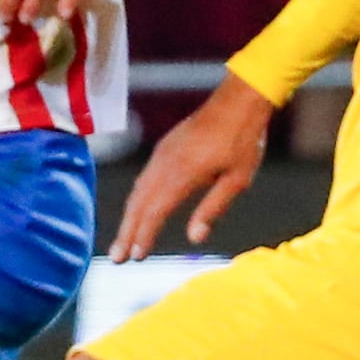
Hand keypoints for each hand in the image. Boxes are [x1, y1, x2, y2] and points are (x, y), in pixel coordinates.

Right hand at [109, 74, 271, 261]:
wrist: (238, 100)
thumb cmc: (244, 140)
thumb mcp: (237, 180)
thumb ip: (212, 208)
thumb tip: (194, 238)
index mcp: (184, 174)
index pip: (155, 211)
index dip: (144, 235)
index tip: (135, 256)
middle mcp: (166, 164)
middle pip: (138, 204)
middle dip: (126, 233)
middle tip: (116, 258)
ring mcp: (163, 154)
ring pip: (137, 191)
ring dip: (129, 218)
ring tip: (122, 242)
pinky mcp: (164, 148)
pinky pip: (143, 178)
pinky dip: (136, 200)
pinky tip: (136, 211)